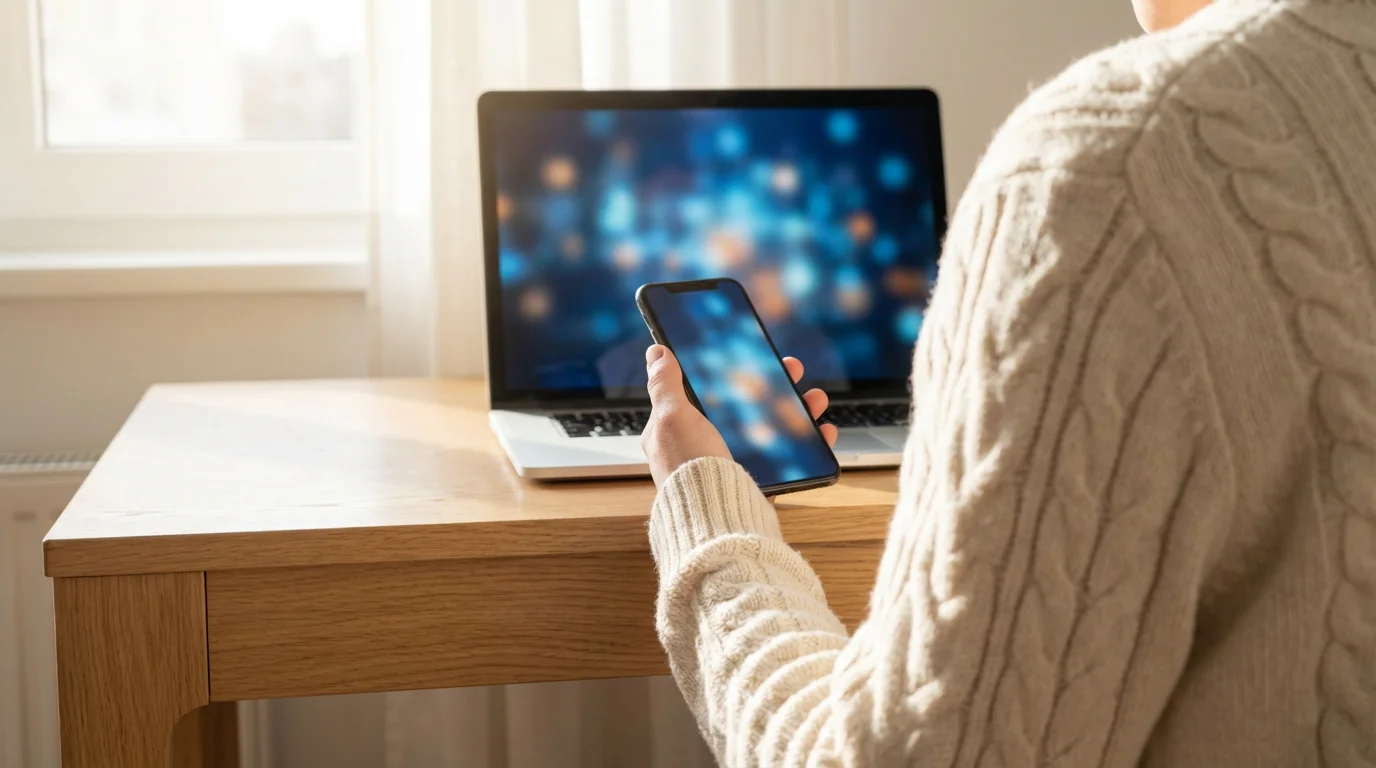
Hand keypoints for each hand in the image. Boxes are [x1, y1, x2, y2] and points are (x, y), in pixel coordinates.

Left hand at [640, 345, 837, 486]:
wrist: (715, 521)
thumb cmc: (688, 468)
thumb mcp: (671, 418)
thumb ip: (665, 385)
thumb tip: (656, 352)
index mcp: (677, 430)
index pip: (703, 391)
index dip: (728, 371)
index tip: (754, 353)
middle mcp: (703, 447)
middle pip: (743, 406)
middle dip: (773, 386)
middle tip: (794, 369)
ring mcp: (732, 464)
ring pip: (770, 429)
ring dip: (797, 410)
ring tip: (816, 399)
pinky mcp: (756, 484)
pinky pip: (787, 459)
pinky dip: (808, 445)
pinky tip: (824, 433)